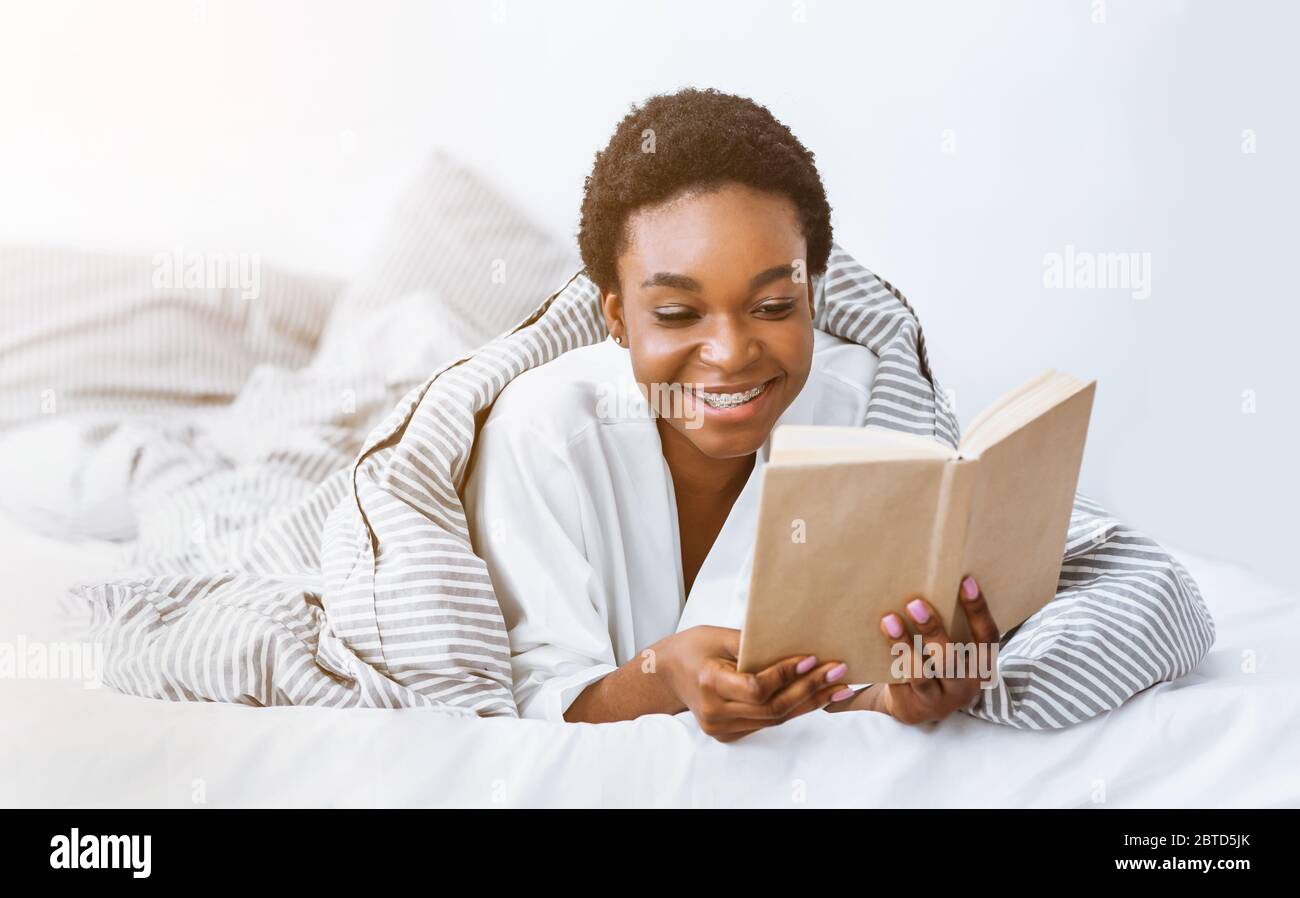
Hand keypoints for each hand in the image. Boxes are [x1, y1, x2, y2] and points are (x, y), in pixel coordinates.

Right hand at [662, 625, 853, 742]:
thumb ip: (754, 643)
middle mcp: (715, 711)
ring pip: (774, 719)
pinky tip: (816, 697)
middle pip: (772, 708)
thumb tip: (795, 642)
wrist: (666, 675)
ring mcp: (722, 727)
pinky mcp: (729, 733)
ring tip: (838, 687)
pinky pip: (767, 722)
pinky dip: (793, 709)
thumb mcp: (718, 635)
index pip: (757, 687)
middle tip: (838, 672)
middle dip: (809, 689)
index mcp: (709, 683)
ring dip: (809, 702)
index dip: (787, 675)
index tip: (813, 658)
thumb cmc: (692, 648)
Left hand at [863, 575, 999, 724]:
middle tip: (914, 603)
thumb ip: (951, 622)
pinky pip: (899, 683)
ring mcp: (939, 699)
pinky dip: (889, 661)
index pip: (986, 636)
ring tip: (888, 620)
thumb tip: (939, 573)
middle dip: (933, 630)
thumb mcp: (952, 648)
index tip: (965, 580)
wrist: (917, 706)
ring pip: (921, 674)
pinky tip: (877, 641)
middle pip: (950, 657)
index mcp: (982, 664)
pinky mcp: (913, 706)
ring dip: (903, 646)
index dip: (978, 609)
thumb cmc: (938, 663)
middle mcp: (965, 685)